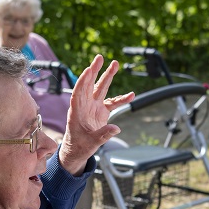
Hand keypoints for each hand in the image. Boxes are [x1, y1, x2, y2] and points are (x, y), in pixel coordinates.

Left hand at [59, 55, 134, 175]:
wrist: (78, 150)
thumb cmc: (79, 146)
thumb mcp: (90, 143)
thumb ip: (103, 135)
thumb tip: (116, 128)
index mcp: (77, 111)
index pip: (79, 93)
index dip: (83, 81)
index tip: (89, 70)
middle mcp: (84, 105)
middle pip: (90, 85)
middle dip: (95, 71)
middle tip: (100, 58)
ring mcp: (93, 107)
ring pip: (101, 88)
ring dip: (107, 76)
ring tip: (115, 64)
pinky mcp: (101, 111)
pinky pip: (112, 103)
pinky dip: (121, 99)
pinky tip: (131, 95)